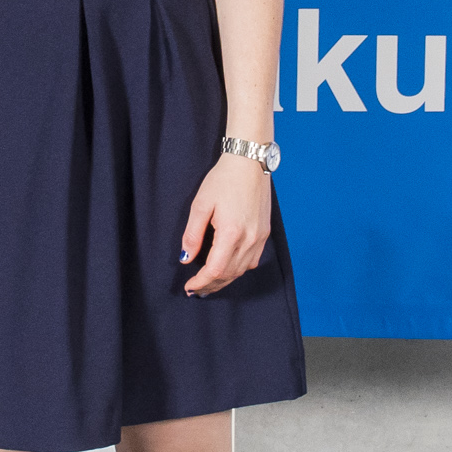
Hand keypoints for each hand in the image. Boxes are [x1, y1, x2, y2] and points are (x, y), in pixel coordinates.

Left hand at [178, 153, 274, 295]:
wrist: (249, 162)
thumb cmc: (223, 179)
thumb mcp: (201, 204)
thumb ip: (192, 234)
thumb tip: (186, 259)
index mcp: (231, 232)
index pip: (215, 270)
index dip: (201, 282)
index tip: (190, 287)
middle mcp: (249, 239)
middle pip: (229, 274)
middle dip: (211, 285)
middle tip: (196, 289)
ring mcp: (260, 237)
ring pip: (242, 270)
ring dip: (225, 280)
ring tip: (209, 283)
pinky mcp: (265, 233)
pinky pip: (252, 260)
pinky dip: (238, 269)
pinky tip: (228, 268)